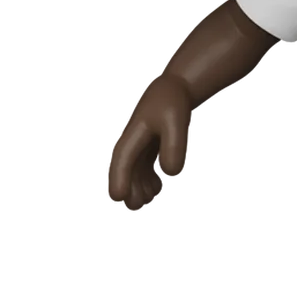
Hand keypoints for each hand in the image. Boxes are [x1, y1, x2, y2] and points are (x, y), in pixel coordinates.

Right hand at [105, 75, 194, 213]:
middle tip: (137, 208)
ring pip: (130, 174)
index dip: (118, 180)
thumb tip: (166, 176)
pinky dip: (145, 182)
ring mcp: (134, 147)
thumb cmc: (172, 103)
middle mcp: (128, 142)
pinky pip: (140, 171)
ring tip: (145, 203)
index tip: (119, 197)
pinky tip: (154, 192)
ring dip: (136, 190)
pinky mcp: (142, 150)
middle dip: (127, 191)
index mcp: (132, 134)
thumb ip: (174, 149)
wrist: (172, 89)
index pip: (121, 160)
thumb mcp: (177, 122)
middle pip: (121, 172)